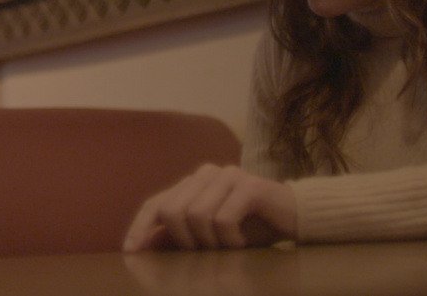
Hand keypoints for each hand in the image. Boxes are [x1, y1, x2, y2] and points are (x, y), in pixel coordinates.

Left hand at [122, 164, 296, 251]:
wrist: (295, 218)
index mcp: (192, 183)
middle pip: (172, 210)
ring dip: (211, 242)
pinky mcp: (248, 185)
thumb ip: (181, 233)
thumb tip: (145, 244)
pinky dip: (230, 240)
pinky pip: (223, 220)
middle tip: (205, 252)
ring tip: (229, 247)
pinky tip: (242, 243)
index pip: (155, 203)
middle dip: (185, 240)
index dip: (140, 226)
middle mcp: (205, 173)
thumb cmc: (250, 227)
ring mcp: (227, 175)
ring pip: (196, 215)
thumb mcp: (209, 233)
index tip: (131, 251)